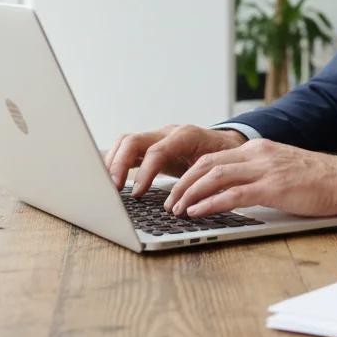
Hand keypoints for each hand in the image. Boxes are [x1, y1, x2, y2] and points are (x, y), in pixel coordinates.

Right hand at [104, 124, 247, 195]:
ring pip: (126, 143)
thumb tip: (191, 204)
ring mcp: (158, 138)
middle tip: (112, 188)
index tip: (137, 193)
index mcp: (186, 136)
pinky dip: (117, 163)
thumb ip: (204, 182)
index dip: (144, 172)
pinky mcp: (152, 147)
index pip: (157, 150)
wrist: (228, 144)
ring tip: (107, 185)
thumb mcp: (219, 168)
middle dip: (119, 164)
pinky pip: (129, 150)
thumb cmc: (225, 156)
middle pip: (133, 141)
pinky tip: (112, 180)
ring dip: (113, 162)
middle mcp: (168, 133)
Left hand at [163, 139, 336, 218]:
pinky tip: (197, 212)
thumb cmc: (316, 179)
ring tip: (177, 210)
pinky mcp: (273, 187)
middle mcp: (258, 154)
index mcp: (258, 148)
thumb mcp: (280, 168)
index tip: (177, 190)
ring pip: (215, 176)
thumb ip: (257, 174)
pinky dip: (210, 203)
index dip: (190, 173)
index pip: (213, 157)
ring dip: (190, 194)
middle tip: (170, 202)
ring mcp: (265, 169)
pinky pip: (233, 193)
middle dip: (183, 183)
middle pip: (207, 163)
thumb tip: (231, 191)